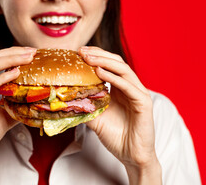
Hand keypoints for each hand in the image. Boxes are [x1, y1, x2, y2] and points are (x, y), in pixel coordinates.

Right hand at [0, 46, 36, 184]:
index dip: (13, 54)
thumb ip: (17, 106)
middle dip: (13, 53)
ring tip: (27, 58)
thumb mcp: (6, 116)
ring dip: (9, 60)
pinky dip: (0, 78)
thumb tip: (37, 102)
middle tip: (33, 51)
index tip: (32, 52)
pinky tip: (15, 74)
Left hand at [78, 46, 161, 183]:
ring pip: (123, 70)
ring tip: (88, 58)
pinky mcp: (144, 103)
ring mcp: (138, 93)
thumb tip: (62, 99)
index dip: (94, 56)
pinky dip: (114, 78)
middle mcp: (130, 87)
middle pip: (116, 62)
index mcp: (120, 88)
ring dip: (104, 61)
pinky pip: (128, 86)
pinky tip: (100, 72)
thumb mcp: (94, 117)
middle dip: (98, 54)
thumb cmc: (115, 136)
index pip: (108, 65)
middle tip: (81, 51)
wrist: (131, 155)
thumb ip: (83, 106)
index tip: (77, 52)